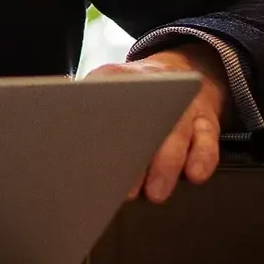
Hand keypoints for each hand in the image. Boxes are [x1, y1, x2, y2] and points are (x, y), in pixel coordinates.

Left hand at [88, 44, 231, 203]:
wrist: (178, 71)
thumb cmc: (131, 90)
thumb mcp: (104, 85)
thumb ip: (82, 101)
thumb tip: (55, 127)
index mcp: (122, 79)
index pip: (109, 100)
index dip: (102, 128)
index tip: (91, 153)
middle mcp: (156, 90)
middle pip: (147, 121)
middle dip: (136, 157)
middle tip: (125, 188)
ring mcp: (183, 106)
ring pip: (178, 133)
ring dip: (167, 165)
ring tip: (156, 192)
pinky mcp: (206, 121)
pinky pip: (209, 139)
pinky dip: (204, 158)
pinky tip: (195, 175)